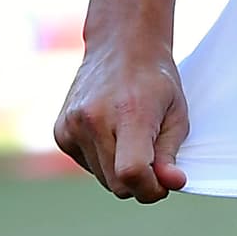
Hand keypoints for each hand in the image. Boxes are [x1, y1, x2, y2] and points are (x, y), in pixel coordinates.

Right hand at [54, 42, 188, 202]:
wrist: (120, 47)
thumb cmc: (154, 81)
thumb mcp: (176, 114)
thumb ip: (170, 153)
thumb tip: (171, 184)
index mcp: (129, 113)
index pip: (132, 172)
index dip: (151, 188)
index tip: (166, 181)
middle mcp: (94, 120)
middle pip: (118, 184)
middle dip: (140, 182)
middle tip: (155, 157)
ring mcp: (72, 126)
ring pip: (102, 179)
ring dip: (120, 170)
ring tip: (131, 137)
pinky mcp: (60, 133)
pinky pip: (87, 166)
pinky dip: (103, 161)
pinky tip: (111, 133)